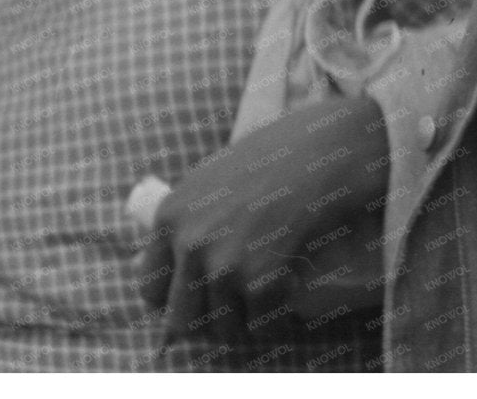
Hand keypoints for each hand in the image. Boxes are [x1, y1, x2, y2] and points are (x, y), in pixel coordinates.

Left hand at [138, 94, 389, 341]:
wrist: (326, 146)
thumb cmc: (276, 156)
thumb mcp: (212, 180)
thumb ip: (190, 222)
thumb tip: (174, 268)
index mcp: (170, 216)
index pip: (149, 289)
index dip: (176, 300)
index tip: (201, 299)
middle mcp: (189, 242)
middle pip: (182, 322)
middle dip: (212, 319)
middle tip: (240, 305)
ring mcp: (223, 263)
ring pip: (225, 329)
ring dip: (249, 319)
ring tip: (271, 290)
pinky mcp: (260, 278)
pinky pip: (263, 325)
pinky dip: (279, 316)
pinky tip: (291, 287)